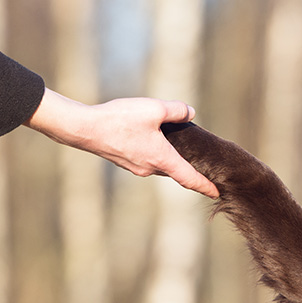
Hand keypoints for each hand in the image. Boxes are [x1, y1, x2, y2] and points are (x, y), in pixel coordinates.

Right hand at [24, 88, 218, 197]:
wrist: (84, 129)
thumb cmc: (119, 119)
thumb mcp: (154, 108)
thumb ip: (176, 110)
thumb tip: (190, 112)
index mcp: (162, 158)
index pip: (189, 178)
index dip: (205, 186)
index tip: (217, 194)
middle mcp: (150, 168)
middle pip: (176, 171)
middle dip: (190, 169)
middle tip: (205, 165)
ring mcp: (136, 167)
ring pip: (161, 165)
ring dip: (172, 159)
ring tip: (181, 148)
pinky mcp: (125, 161)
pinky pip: (148, 160)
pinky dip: (157, 154)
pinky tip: (155, 139)